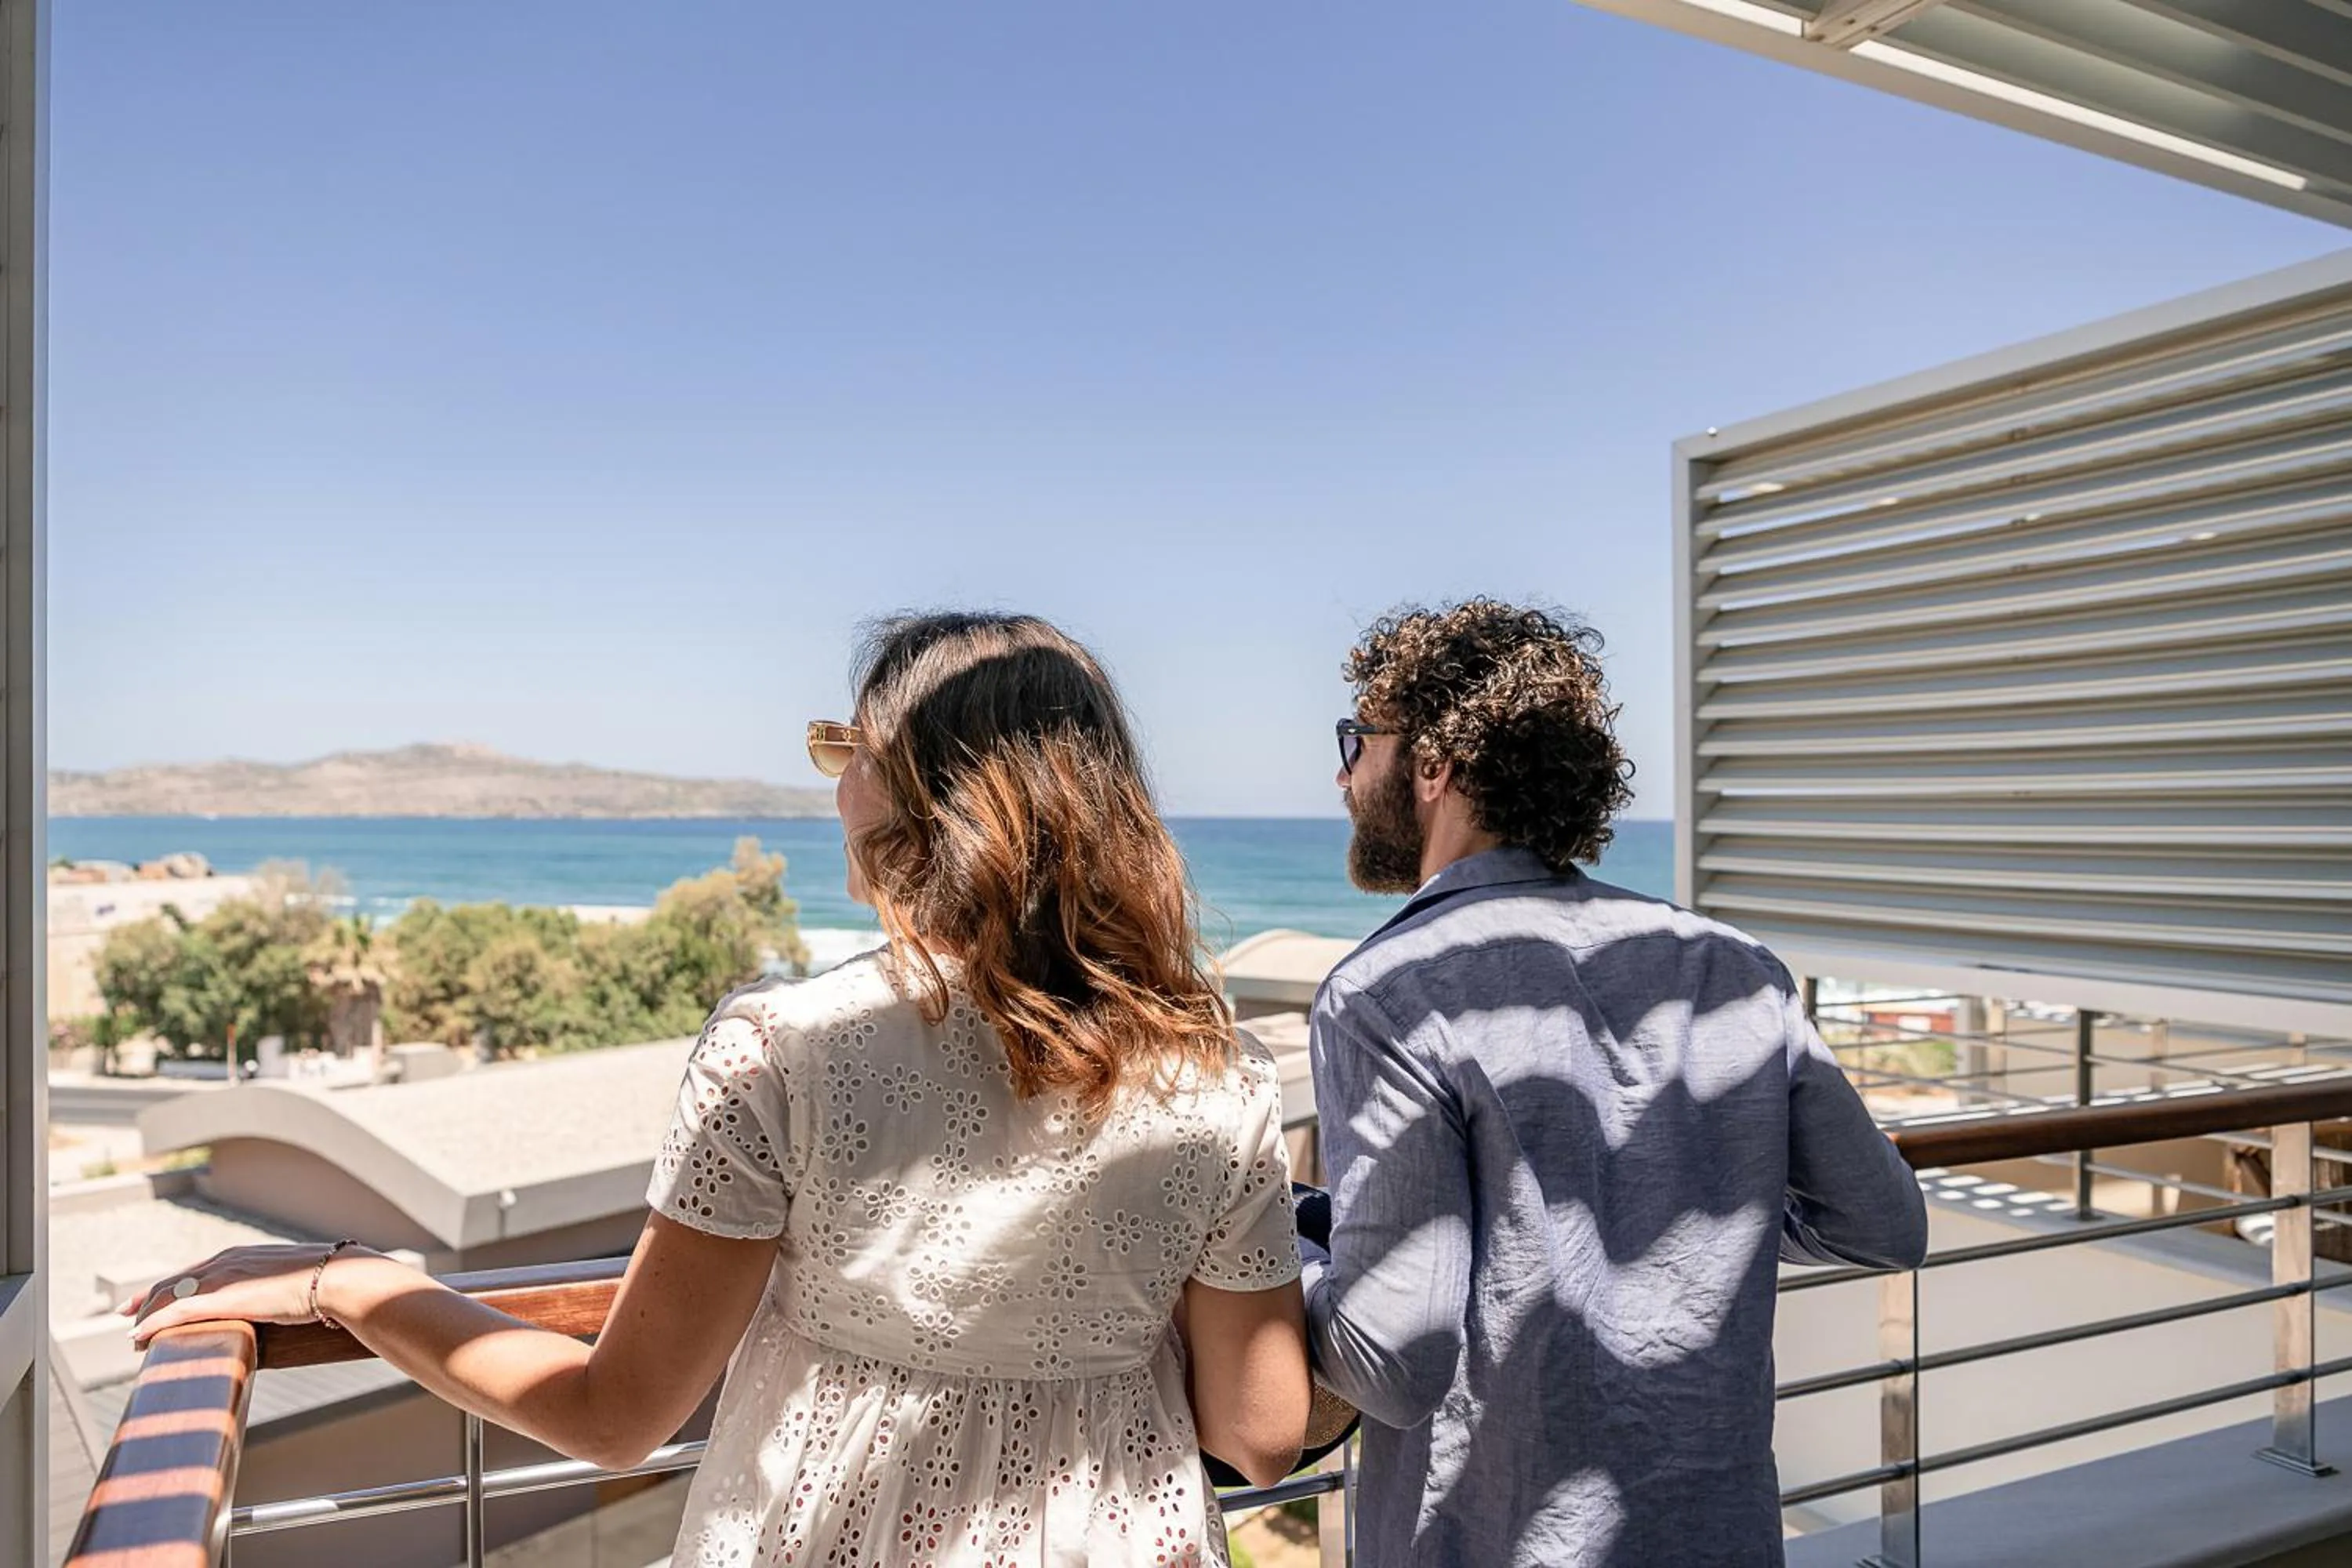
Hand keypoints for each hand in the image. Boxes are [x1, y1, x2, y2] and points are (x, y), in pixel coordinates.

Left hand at [122, 1243, 378, 1348]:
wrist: (337, 1278)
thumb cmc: (326, 1282)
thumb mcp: (293, 1280)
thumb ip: (276, 1289)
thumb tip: (283, 1303)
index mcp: (242, 1254)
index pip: (194, 1269)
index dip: (170, 1282)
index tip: (152, 1294)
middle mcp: (226, 1260)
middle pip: (175, 1280)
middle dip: (147, 1296)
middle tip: (127, 1312)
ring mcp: (223, 1277)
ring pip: (170, 1295)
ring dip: (147, 1314)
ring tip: (134, 1334)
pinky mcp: (223, 1298)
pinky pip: (176, 1311)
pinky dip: (153, 1322)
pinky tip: (139, 1336)